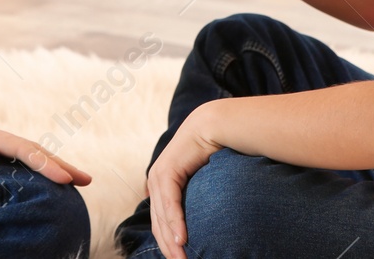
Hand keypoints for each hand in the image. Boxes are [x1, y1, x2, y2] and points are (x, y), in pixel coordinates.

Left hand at [0, 105, 92, 186]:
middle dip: (59, 164)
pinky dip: (29, 167)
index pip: (21, 149)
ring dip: (48, 165)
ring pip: (23, 153)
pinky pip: (10, 159)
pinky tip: (34, 179)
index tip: (67, 180)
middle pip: (30, 148)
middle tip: (87, 180)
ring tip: (71, 179)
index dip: (46, 165)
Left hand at [147, 106, 222, 258]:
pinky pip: (170, 203)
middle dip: (169, 248)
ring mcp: (158, 175)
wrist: (217, 127)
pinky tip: (182, 239)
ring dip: (171, 241)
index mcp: (163, 185)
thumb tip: (205, 224)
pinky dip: (175, 222)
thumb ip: (198, 201)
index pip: (162, 222)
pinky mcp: (166, 171)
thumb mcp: (204, 184)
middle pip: (159, 224)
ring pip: (162, 217)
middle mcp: (156, 181)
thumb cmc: (217, 154)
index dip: (169, 244)